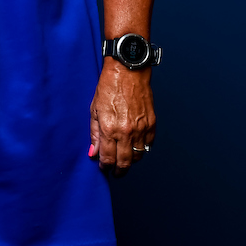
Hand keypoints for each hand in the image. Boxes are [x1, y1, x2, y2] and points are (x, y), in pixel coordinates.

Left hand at [88, 59, 154, 175]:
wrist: (128, 73)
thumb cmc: (108, 88)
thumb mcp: (94, 109)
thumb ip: (94, 133)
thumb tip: (93, 152)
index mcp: (109, 128)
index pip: (108, 158)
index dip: (105, 166)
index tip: (103, 167)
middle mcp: (126, 132)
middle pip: (124, 162)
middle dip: (119, 170)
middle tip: (115, 172)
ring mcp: (141, 129)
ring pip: (137, 156)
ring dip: (130, 161)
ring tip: (123, 160)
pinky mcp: (152, 125)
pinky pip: (148, 145)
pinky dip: (141, 150)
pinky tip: (134, 147)